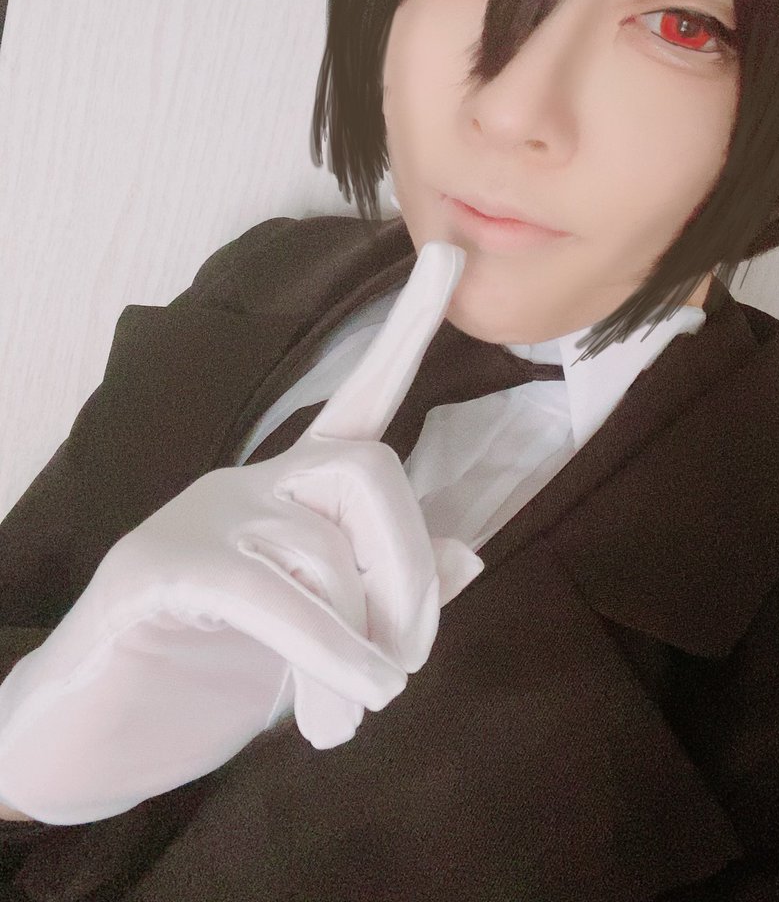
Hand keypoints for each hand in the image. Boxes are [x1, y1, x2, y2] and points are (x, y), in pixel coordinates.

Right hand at [0, 240, 483, 824]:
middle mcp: (253, 483)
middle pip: (368, 470)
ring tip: (349, 713)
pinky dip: (326, 656)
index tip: (453, 254)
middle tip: (403, 662)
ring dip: (362, 645)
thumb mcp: (325, 638)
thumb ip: (388, 593)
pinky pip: (274, 596)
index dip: (409, 330)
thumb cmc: (216, 675)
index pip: (363, 395)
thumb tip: (469, 554)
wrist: (91, 740)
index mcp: (296, 491)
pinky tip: (339, 713)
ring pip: (326, 548)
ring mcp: (203, 518)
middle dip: (409, 572)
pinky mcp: (162, 569)